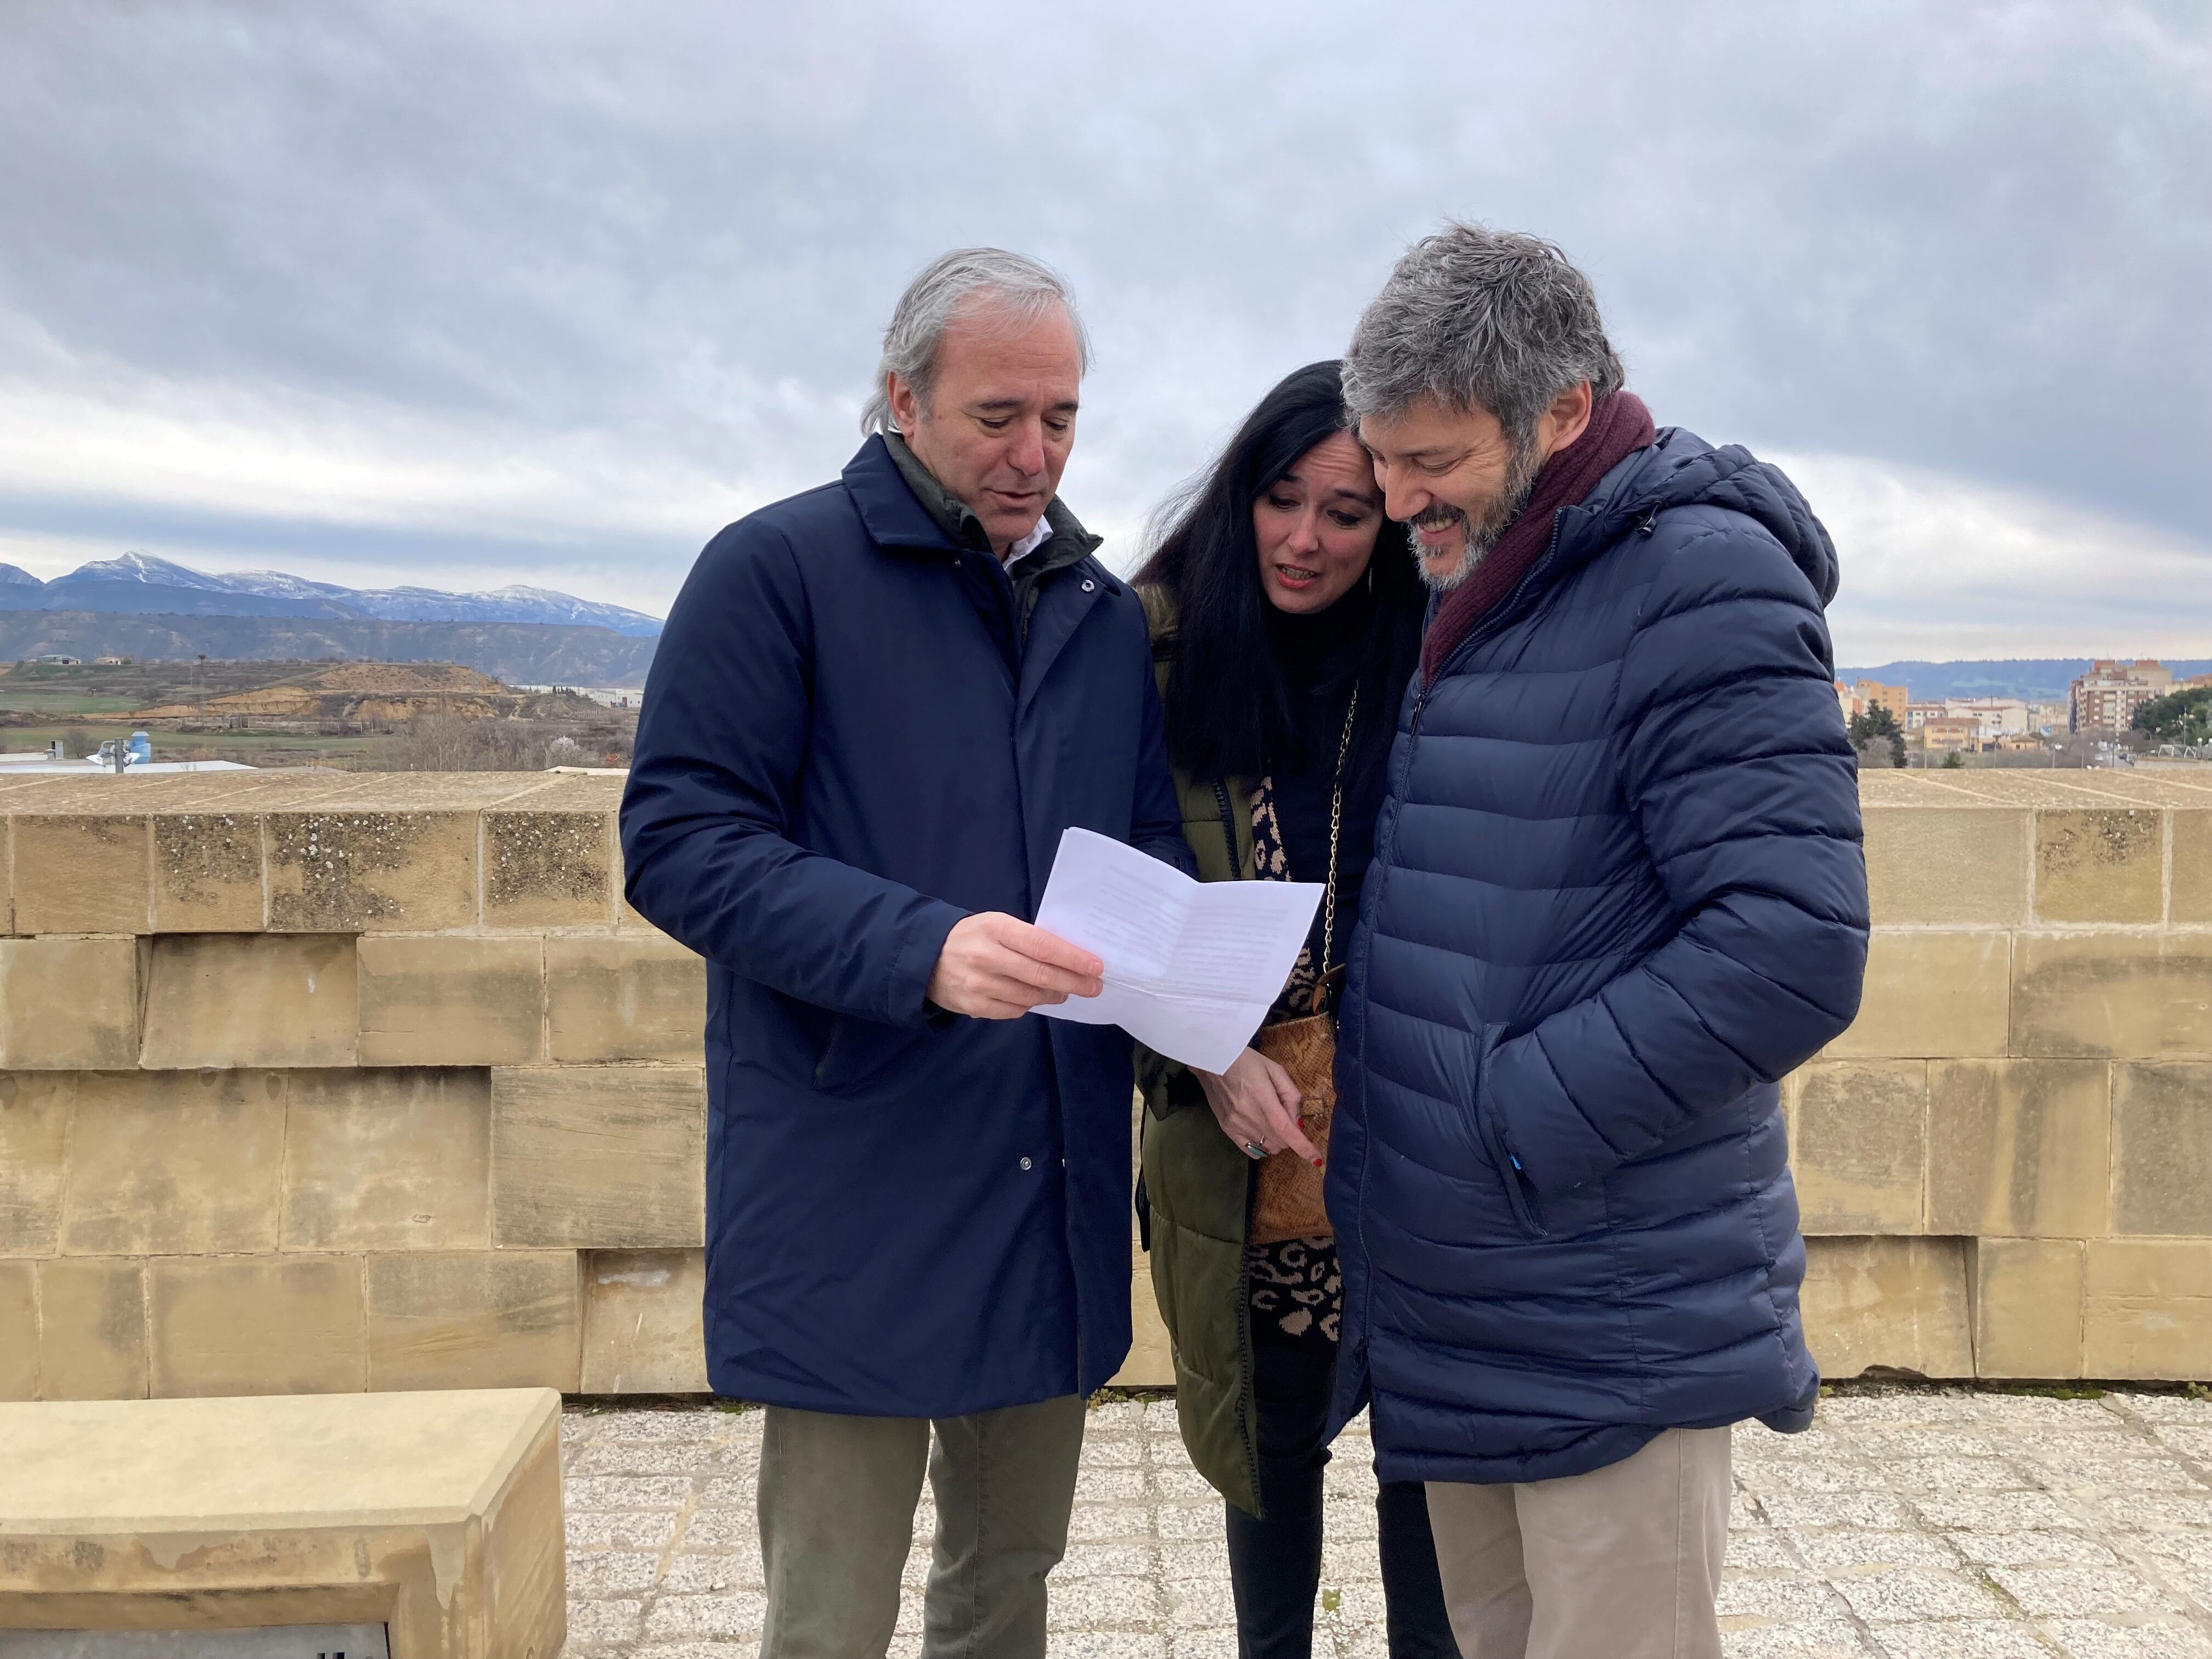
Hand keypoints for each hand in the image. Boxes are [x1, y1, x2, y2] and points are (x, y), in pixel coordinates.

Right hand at [926, 913, 1104, 1019]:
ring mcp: (980, 984)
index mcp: (996, 929)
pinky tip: (1034, 997)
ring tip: (1065, 991)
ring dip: (1055, 995)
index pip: (1043, 945)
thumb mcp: (997, 925)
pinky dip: (1030, 1004)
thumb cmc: (972, 937)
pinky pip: (1015, 1010)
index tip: (1096, 966)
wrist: (926, 958)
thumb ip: (1028, 939)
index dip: (1073, 958)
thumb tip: (1070, 959)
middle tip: (1095, 986)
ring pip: (1031, 996)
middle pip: (1041, 975)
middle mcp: (987, 957)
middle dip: (1074, 982)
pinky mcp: (975, 1006)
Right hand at [1195, 1048, 1320, 1165]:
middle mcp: (1247, 1115)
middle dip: (1290, 1134)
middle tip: (1284, 1114)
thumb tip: (1298, 1123)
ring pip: (1267, 1147)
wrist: (1213, 1063)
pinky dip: (1262, 1146)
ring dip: (1277, 1140)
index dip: (1303, 1146)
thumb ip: (1290, 1095)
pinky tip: (1261, 1132)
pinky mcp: (1227, 1129)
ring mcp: (1235, 1124)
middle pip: (1279, 1141)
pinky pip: (1251, 1150)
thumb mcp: (1275, 1070)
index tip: (1317, 1160)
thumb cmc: (1247, 1062)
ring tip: (1270, 1119)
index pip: (1285, 1128)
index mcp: (1262, 1096)